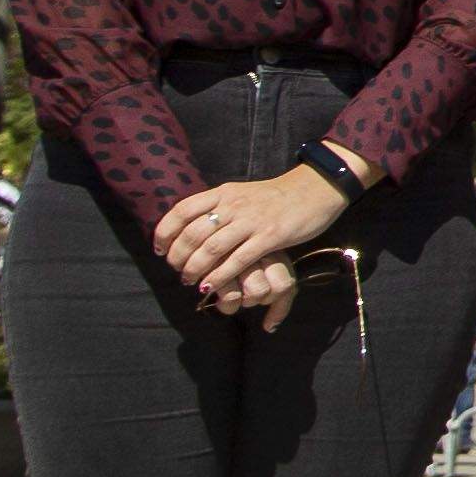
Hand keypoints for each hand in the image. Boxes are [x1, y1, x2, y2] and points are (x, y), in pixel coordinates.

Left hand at [159, 164, 348, 317]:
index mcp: (223, 193)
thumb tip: (192, 225)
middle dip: (179, 257)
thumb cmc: (276, 196)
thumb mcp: (242, 193)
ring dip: (196, 269)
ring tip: (191, 282)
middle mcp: (233, 205)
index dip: (165, 231)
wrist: (315, 189)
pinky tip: (212, 287)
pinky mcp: (270, 237)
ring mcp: (251, 221)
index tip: (160, 249)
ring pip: (212, 249)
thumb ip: (219, 206)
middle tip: (177, 271)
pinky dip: (221, 276)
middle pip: (193, 233)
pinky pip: (238, 260)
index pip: (182, 210)